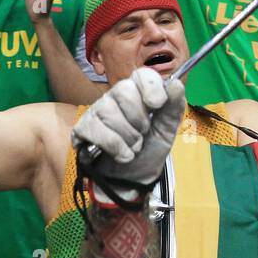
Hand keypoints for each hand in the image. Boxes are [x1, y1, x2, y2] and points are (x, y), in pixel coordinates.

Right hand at [73, 67, 185, 195]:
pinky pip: (97, 130)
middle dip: (138, 120)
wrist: (131, 182)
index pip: (141, 75)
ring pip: (110, 113)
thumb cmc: (147, 154)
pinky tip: (121, 155)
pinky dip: (114, 147)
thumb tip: (175, 84)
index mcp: (137, 94)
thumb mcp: (166, 133)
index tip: (157, 104)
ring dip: (128, 138)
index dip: (150, 87)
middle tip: (142, 135)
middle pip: (124, 91)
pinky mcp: (82, 129)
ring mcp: (96, 112)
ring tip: (132, 148)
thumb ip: (173, 108)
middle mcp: (114, 98)